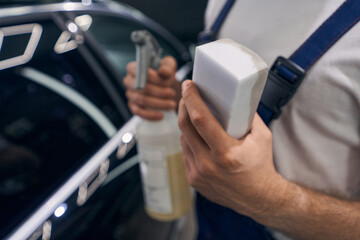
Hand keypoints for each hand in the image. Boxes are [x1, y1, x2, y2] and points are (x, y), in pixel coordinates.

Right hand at [123, 56, 179, 119]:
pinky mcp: (133, 106)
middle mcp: (128, 81)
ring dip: (159, 103)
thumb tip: (163, 73)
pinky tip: (161, 115)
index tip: (168, 82)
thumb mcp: (169, 65)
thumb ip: (167, 67)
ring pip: (142, 100)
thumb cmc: (165, 73)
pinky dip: (150, 115)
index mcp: (133, 68)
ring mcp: (130, 94)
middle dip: (159, 92)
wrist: (166, 86)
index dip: (153, 77)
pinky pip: (138, 112)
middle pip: (142, 87)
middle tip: (173, 94)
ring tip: (172, 104)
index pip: (139, 71)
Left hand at [178, 80, 286, 217]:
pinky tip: (196, 135)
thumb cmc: (261, 166)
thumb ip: (249, 115)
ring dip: (185, 123)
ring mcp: (198, 174)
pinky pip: (185, 152)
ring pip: (183, 139)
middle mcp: (208, 165)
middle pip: (185, 126)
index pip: (200, 119)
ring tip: (192, 113)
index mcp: (226, 153)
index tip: (188, 85)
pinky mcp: (193, 180)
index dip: (191, 98)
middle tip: (187, 94)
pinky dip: (188, 140)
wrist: (258, 198)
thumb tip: (235, 96)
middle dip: (183, 105)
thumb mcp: (263, 137)